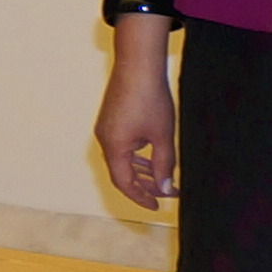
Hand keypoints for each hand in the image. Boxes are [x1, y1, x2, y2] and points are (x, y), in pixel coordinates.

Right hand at [94, 16, 176, 206]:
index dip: (140, 197)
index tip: (158, 206)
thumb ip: (164, 165)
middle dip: (144, 186)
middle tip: (166, 194)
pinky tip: (151, 156)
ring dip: (141, 171)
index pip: (124, 182)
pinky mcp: (111, 119)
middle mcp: (105, 139)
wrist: (138, 65)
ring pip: (122, 159)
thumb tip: (164, 189)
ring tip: (161, 179)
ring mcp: (106, 128)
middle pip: (121, 172)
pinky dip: (136, 156)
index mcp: (114, 146)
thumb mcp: (162, 136)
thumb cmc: (150, 99)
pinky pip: (121, 146)